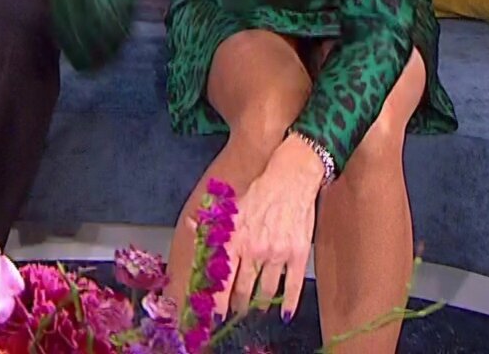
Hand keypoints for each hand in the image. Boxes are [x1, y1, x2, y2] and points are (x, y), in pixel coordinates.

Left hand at [218, 135, 324, 323]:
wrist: (291, 174)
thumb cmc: (259, 187)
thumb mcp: (230, 204)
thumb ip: (211, 222)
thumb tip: (190, 230)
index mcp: (234, 240)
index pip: (221, 283)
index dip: (217, 303)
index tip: (214, 313)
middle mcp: (254, 252)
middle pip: (242, 292)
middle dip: (236, 305)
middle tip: (234, 310)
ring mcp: (278, 255)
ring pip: (265, 292)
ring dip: (258, 305)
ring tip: (254, 309)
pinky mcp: (298, 254)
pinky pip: (293, 287)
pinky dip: (288, 303)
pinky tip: (284, 313)